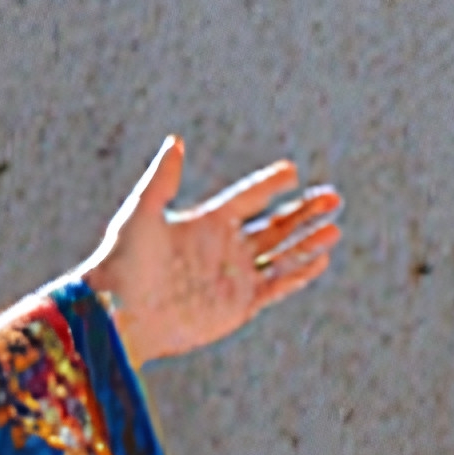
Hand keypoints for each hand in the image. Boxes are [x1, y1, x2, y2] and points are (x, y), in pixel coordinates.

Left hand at [76, 135, 348, 361]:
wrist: (119, 314)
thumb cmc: (123, 261)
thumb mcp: (142, 212)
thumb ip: (162, 178)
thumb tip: (175, 141)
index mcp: (206, 222)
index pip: (247, 198)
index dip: (270, 185)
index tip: (292, 171)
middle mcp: (224, 247)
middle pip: (274, 225)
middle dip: (303, 212)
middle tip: (332, 197)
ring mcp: (234, 277)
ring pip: (281, 255)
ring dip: (308, 242)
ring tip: (334, 228)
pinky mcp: (238, 305)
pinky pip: (277, 286)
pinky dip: (299, 274)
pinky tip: (319, 259)